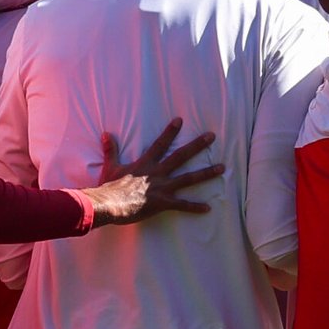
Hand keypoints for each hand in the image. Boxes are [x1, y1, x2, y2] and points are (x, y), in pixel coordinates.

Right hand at [84, 119, 222, 225]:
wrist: (109, 204)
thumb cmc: (109, 187)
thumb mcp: (110, 166)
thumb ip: (111, 150)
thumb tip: (106, 134)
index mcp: (146, 164)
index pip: (160, 144)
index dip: (170, 132)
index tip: (180, 120)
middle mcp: (158, 173)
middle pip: (181, 156)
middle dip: (197, 145)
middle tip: (212, 136)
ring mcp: (162, 188)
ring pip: (189, 178)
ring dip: (206, 173)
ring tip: (222, 168)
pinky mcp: (163, 203)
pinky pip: (182, 206)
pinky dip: (195, 207)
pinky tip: (208, 208)